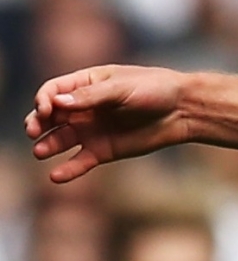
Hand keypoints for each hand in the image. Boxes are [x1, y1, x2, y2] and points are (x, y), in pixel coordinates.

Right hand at [25, 66, 190, 182]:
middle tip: (32, 131)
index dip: (45, 100)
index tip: (47, 109)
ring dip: (46, 145)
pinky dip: (68, 170)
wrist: (184, 110)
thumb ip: (91, 96)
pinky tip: (56, 176)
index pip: (53, 91)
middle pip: (49, 116)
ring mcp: (91, 130)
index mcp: (86, 84)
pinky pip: (79, 162)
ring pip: (59, 139)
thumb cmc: (155, 89)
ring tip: (40, 151)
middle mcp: (83, 108)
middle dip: (37, 122)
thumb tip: (58, 102)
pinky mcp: (103, 150)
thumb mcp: (123, 88)